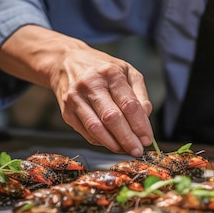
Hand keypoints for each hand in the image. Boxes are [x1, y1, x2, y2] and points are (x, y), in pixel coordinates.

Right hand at [0, 25, 153, 156]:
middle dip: (127, 139)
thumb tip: (145, 118)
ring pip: (96, 128)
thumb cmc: (102, 69)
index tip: (147, 139)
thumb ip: (140, 94)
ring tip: (125, 150)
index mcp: (110, 73)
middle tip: (138, 151)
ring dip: (113, 144)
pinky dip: (101, 141)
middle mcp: (91, 84)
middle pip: (112, 118)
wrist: (66, 62)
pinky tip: (111, 143)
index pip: (129, 104)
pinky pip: (86, 132)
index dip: (140, 125)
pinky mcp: (66, 111)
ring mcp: (76, 98)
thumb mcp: (127, 71)